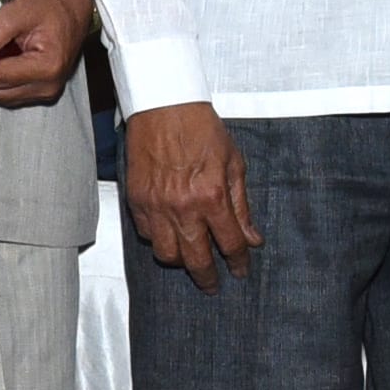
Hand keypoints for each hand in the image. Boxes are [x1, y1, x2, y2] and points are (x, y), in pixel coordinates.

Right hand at [124, 98, 259, 287]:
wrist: (165, 106)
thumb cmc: (202, 129)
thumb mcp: (234, 163)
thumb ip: (242, 205)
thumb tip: (252, 238)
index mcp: (213, 197)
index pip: (230, 244)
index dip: (239, 262)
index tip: (240, 270)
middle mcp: (184, 207)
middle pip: (197, 260)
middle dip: (207, 277)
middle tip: (212, 284)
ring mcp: (156, 206)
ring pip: (167, 254)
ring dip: (180, 260)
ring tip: (189, 256)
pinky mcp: (136, 201)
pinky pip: (146, 234)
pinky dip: (158, 238)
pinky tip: (169, 232)